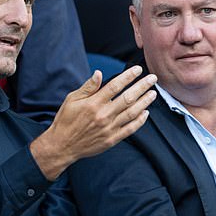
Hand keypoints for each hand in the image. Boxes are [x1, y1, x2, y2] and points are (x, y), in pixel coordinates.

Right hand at [30, 66, 156, 179]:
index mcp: (93, 103)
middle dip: (142, 86)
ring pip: (132, 112)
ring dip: (145, 102)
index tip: (138, 70)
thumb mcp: (72, 100)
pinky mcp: (112, 139)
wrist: (62, 145)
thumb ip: (88, 87)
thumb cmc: (66, 120)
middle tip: (152, 78)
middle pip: (128, 98)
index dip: (128, 76)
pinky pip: (130, 129)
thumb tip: (99, 73)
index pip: (115, 86)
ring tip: (153, 93)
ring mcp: (109, 128)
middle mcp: (103, 115)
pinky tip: (146, 113)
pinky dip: (140, 121)